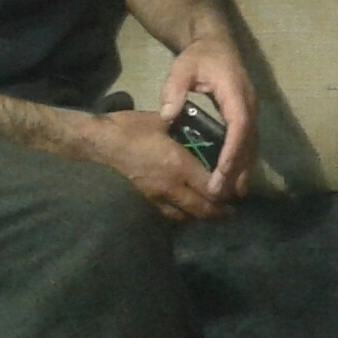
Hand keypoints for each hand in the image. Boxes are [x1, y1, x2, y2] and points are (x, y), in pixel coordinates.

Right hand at [87, 109, 233, 222]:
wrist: (100, 144)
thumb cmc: (130, 129)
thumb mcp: (160, 120)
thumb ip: (182, 125)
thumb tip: (197, 122)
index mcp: (179, 165)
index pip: (211, 187)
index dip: (226, 193)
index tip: (237, 192)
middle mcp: (172, 186)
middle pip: (202, 209)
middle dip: (219, 213)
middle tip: (230, 211)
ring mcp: (158, 197)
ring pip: (186, 216)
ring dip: (202, 216)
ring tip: (211, 212)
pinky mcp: (146, 201)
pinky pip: (169, 215)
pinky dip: (182, 216)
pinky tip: (186, 211)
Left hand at [158, 35, 257, 202]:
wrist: (215, 42)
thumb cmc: (198, 56)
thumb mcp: (182, 67)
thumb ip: (174, 88)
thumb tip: (167, 115)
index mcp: (235, 93)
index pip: (239, 126)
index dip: (232, 152)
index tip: (221, 174)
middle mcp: (249, 104)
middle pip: (248, 142)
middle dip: (237, 169)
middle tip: (222, 194)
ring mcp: (251, 110)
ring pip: (252, 145)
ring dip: (244, 169)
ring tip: (232, 195)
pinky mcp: (247, 115)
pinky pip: (248, 142)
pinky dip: (243, 160)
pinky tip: (235, 178)